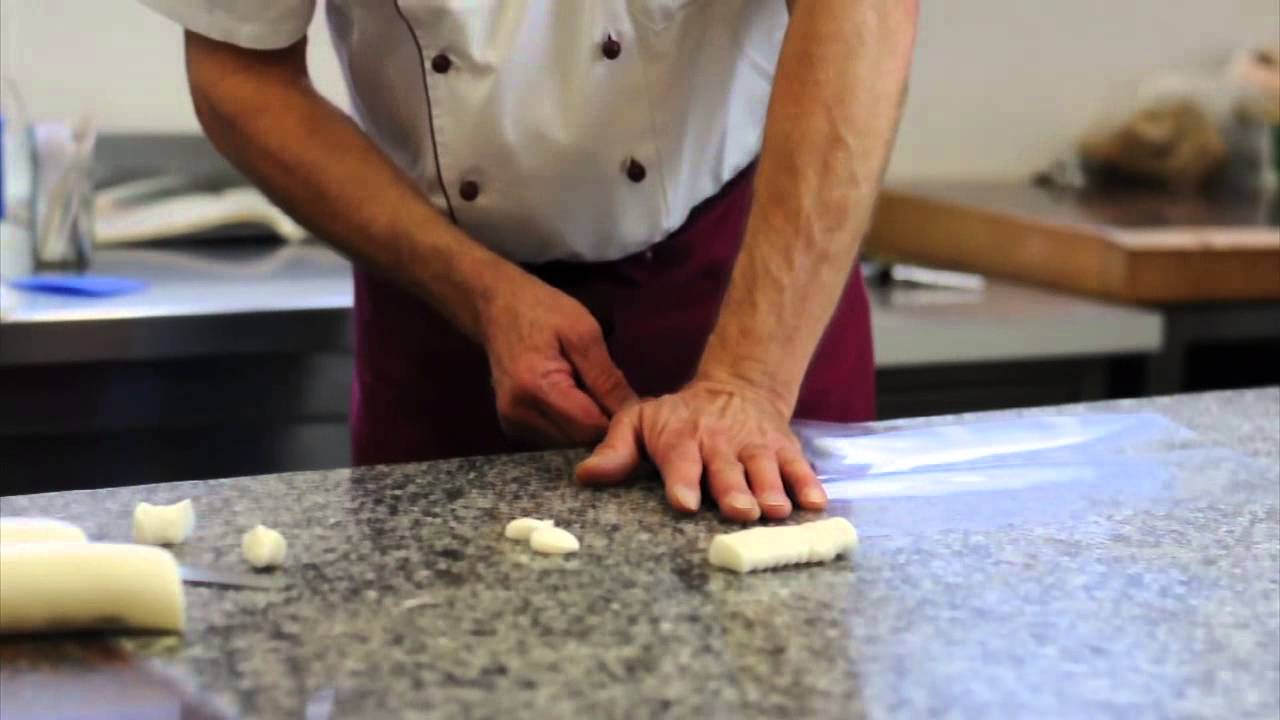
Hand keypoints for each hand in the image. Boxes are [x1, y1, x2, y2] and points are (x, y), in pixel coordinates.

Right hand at [479, 270, 635, 446]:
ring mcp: (512, 424)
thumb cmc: (541, 311)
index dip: (617, 420)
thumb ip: (607, 378)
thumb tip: (634, 413)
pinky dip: (571, 424)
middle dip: (603, 424)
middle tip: (616, 396)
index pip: (589, 426)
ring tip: (592, 393)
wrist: (495, 308)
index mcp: (534, 388)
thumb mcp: (583, 333)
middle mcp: (518, 415)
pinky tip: (574, 399)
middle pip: (578, 440)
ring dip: (587, 425)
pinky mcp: (513, 427)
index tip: (635, 404)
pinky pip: (554, 438)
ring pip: (568, 443)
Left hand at [574, 379, 826, 522]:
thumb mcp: (640, 422)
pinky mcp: (785, 450)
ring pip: (765, 469)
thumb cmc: (680, 417)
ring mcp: (756, 446)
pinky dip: (808, 483)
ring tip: (776, 510)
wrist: (736, 387)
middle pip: (728, 470)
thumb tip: (585, 475)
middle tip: (740, 511)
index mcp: (682, 438)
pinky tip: (816, 503)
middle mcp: (720, 443)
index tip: (685, 503)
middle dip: (734, 490)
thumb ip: (616, 450)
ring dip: (772, 489)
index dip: (683, 481)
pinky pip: (799, 467)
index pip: (681, 460)